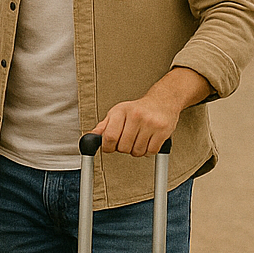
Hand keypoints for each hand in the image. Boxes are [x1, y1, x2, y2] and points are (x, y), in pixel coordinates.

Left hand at [92, 68, 210, 156]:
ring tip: (138, 140)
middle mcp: (136, 116)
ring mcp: (151, 123)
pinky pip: (151, 151)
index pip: (109, 137)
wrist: (162, 100)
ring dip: (136, 151)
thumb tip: (90, 137)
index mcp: (121, 111)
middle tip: (127, 141)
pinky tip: (147, 142)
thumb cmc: (137, 109)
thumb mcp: (117, 113)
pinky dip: (148, 151)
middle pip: (123, 147)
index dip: (107, 147)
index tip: (109, 147)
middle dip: (123, 148)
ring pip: (137, 151)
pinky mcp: (163, 130)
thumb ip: (103, 126)